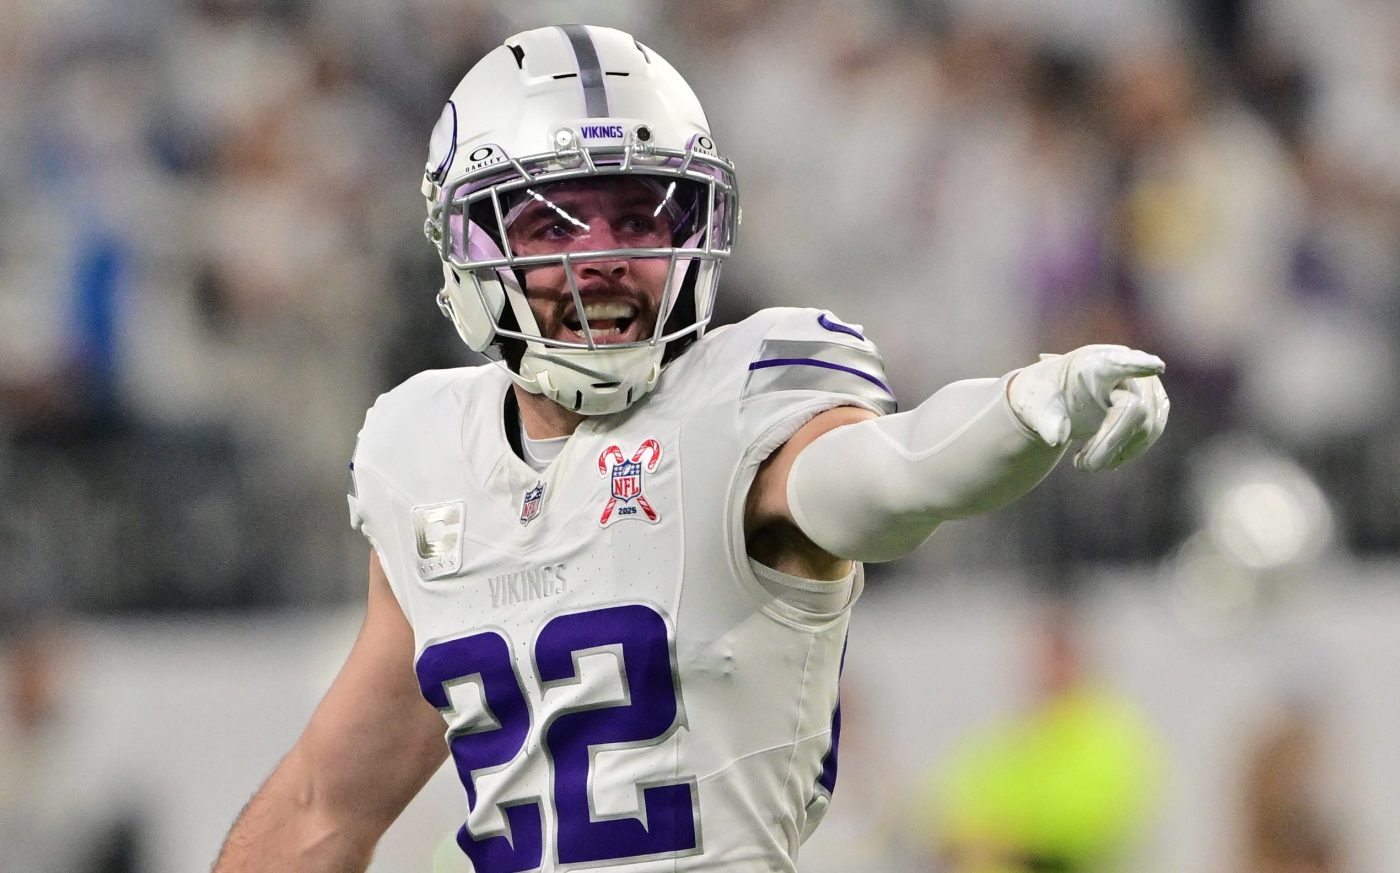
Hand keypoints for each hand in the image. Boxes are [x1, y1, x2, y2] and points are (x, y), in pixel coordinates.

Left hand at [1007, 344, 1168, 471]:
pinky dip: (1125, 451)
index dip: (1137, 365)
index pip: (1118, 362)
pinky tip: (1103, 458)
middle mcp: (1126, 371)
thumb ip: (1046, 421)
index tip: (1156, 366)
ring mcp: (1145, 387)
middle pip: (1135, 409)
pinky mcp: (1154, 406)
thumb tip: (1057, 438)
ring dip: (1115, 451)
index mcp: (1094, 363)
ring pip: (1146, 426)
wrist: (1058, 397)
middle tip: (1081, 466)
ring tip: (1082, 461)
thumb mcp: (1036, 406)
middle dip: (1109, 442)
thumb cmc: (1046, 396)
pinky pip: (1150, 433)